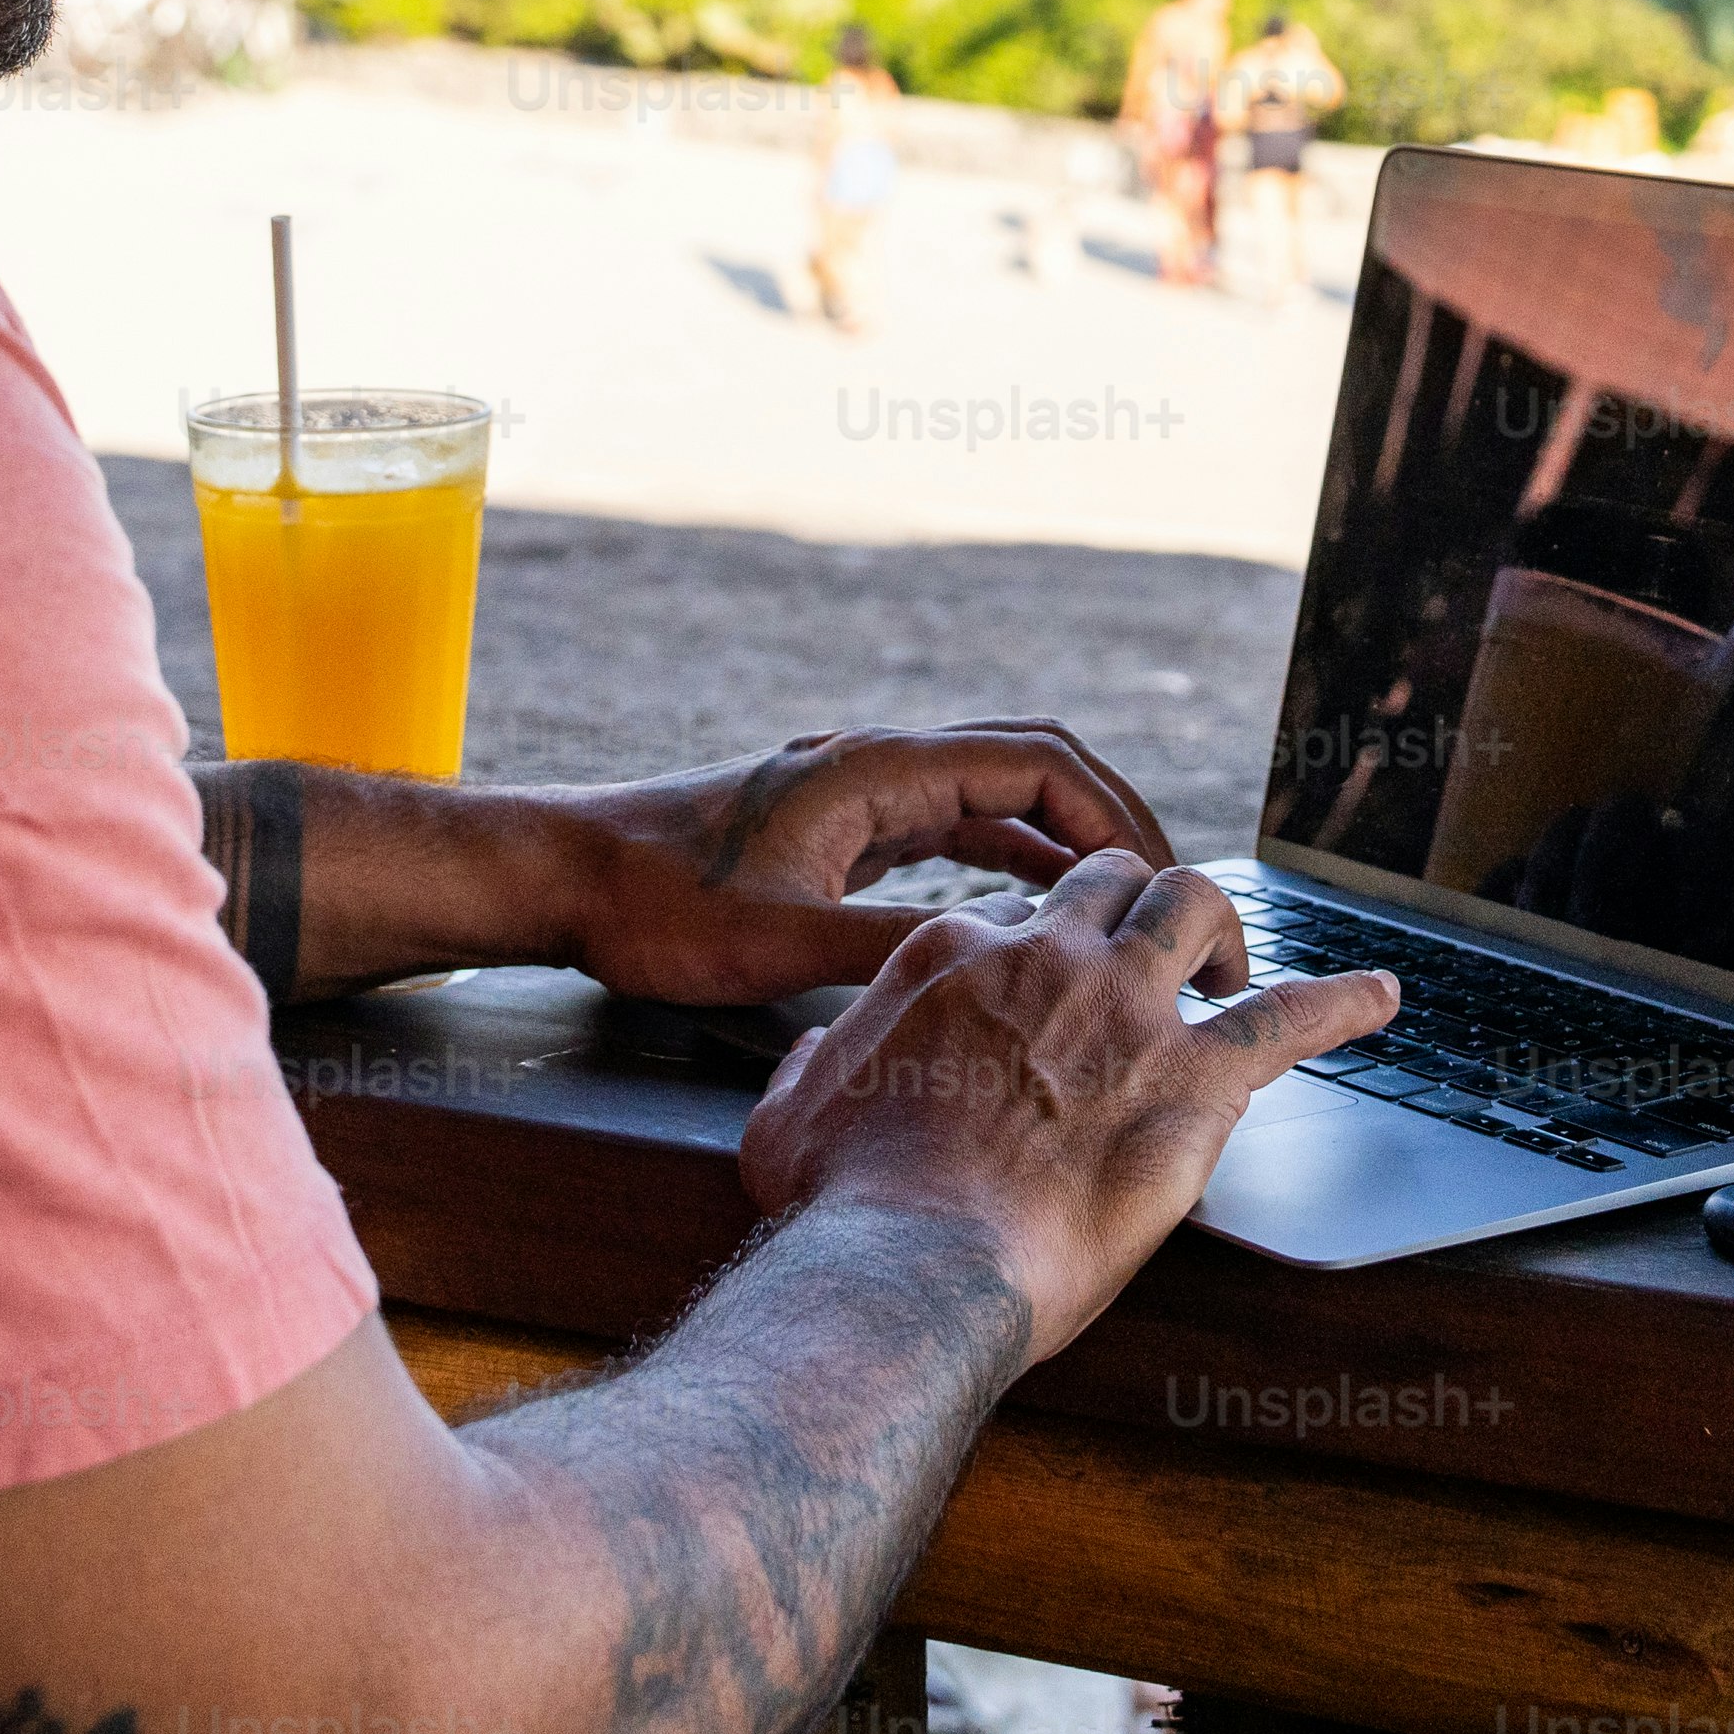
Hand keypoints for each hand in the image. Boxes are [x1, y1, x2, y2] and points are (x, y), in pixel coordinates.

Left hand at [543, 721, 1178, 1008]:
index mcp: (876, 771)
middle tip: (1165, 889)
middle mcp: (878, 765)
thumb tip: (998, 969)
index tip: (1161, 875)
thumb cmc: (656, 905)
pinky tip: (1029, 913)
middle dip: (1108, 818)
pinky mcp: (840, 828)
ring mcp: (859, 793)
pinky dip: (1003, 859)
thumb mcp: (781, 945)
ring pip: (990, 795)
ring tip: (1118, 906)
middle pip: (1029, 765)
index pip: (1034, 764)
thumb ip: (893, 951)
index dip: (1113, 815)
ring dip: (1059, 839)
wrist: (568, 877)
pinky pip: (948, 828)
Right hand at [736, 853, 1393, 1359]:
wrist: (912, 1263)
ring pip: (1195, 906)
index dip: (1035, 952)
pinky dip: (1343, 1000)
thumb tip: (816, 1057)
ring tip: (1239, 963)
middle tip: (1156, 953)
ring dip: (1221, 926)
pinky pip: (1288, 1018)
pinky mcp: (1193, 1082)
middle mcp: (1045, 958)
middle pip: (1110, 885)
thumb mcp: (788, 1116)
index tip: (1044, 994)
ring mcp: (1125, 1010)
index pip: (1011, 918)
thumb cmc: (846, 1205)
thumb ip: (814, 1067)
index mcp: (951, 956)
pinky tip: (1385, 995)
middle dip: (1134, 906)